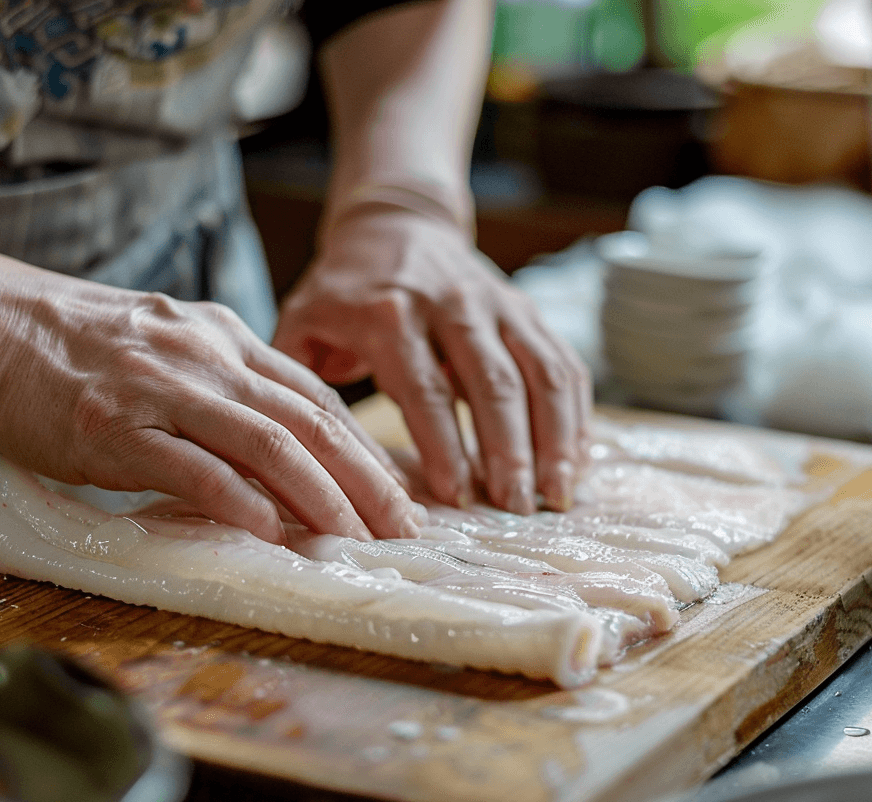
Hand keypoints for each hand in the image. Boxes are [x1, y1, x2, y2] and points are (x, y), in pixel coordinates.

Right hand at [0, 273, 421, 544]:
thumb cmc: (75, 344)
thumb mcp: (168, 340)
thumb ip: (221, 382)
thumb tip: (271, 444)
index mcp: (225, 337)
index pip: (316, 396)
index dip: (364, 448)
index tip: (397, 492)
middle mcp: (208, 357)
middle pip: (310, 421)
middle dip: (366, 479)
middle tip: (402, 528)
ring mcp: (165, 390)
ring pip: (268, 443)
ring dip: (321, 496)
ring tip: (355, 539)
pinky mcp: (117, 427)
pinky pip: (195, 467)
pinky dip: (241, 502)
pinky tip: (272, 534)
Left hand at [273, 208, 590, 513]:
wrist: (395, 222)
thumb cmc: (344, 290)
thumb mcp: (301, 322)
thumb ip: (296, 383)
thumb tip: (303, 458)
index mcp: (391, 313)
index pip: (425, 387)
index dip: (445, 445)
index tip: (458, 497)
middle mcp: (453, 304)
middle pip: (494, 383)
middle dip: (511, 452)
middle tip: (517, 508)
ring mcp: (499, 304)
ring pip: (542, 373)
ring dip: (555, 438)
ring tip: (555, 495)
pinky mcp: (528, 311)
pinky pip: (564, 363)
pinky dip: (575, 415)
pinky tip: (574, 461)